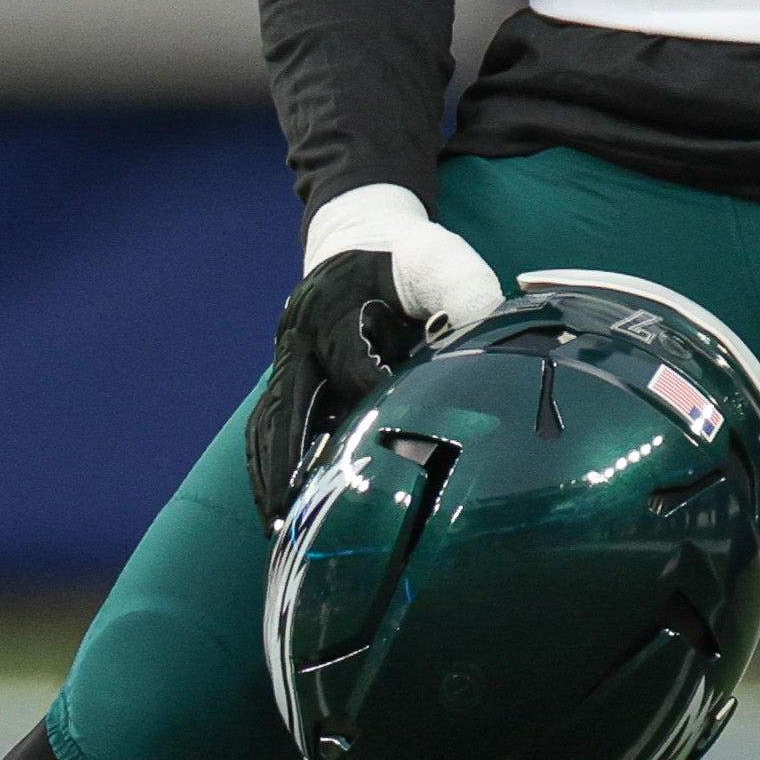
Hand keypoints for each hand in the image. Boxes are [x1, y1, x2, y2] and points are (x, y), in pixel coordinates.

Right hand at [246, 186, 506, 522]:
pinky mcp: (291, 376)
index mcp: (334, 306)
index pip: (348, 365)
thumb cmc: (406, 257)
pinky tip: (282, 504)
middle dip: (288, 457)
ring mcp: (290, 358)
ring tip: (277, 522)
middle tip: (288, 511)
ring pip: (269, 420)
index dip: (370, 396)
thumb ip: (462, 288)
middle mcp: (300, 334)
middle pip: (286, 404)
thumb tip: (490, 327)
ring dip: (271, 471)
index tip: (396, 435)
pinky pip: (271, 423)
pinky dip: (272, 463)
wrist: (360, 236)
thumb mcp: (438, 258)